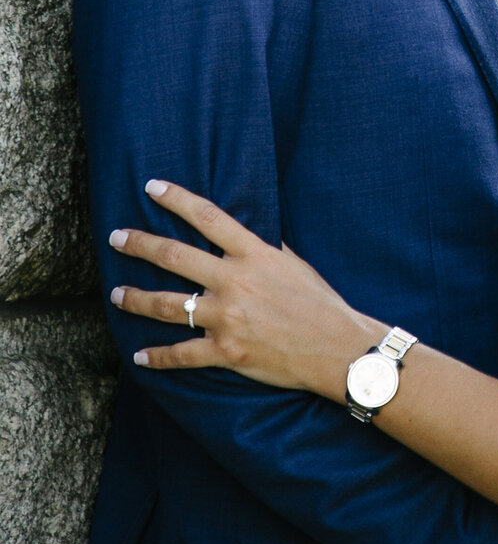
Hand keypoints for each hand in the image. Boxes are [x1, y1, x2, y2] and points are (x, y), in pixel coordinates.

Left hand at [108, 180, 380, 397]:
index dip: (177, 199)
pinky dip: (157, 356)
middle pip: (175, 257)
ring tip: (117, 293)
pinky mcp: (227, 352)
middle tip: (117, 237)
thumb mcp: (294, 263)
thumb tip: (247, 231)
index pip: (208, 217)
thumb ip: (265, 248)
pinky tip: (140, 355)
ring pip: (169, 305)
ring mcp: (228, 317)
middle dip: (140, 244)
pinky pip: (182, 354)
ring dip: (137, 298)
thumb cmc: (319, 301)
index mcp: (254, 254)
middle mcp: (235, 281)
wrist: (335, 346)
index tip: (151, 187)